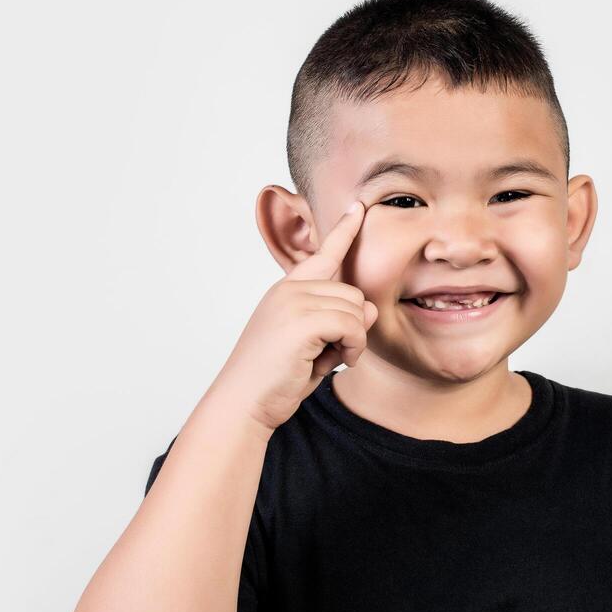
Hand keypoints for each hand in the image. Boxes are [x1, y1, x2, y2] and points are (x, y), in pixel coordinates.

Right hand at [209, 200, 378, 432]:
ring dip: (354, 340)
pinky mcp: (301, 321)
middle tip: (335, 353)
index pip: (322, 254)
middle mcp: (288, 290)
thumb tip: (368, 308)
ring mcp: (292, 302)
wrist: (243, 404)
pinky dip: (352, 348)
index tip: (358, 208)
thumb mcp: (313, 346)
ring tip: (332, 359)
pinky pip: (351, 325)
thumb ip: (339, 323)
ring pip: (355, 309)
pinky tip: (335, 363)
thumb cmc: (274, 380)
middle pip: (352, 292)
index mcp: (286, 291)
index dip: (344, 231)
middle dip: (353, 327)